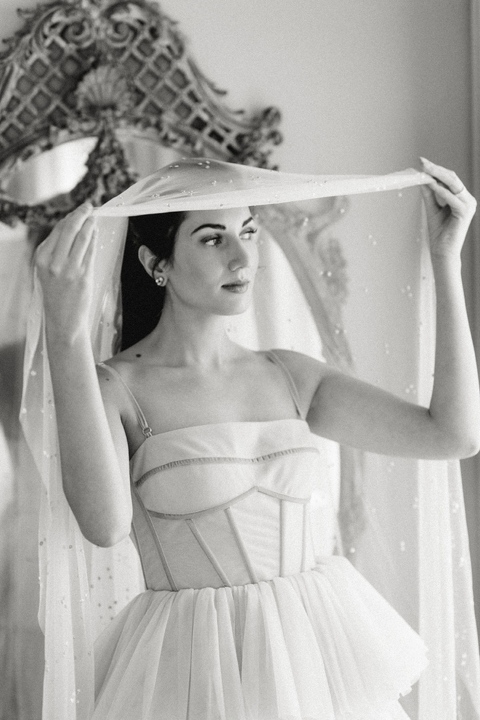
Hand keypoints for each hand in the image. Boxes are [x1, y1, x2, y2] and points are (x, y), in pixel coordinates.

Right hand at [34, 203, 96, 340]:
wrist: (63, 321)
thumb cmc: (57, 295)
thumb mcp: (47, 271)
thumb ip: (56, 251)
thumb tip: (72, 226)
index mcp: (41, 258)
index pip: (57, 230)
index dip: (70, 217)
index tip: (79, 210)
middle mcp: (53, 262)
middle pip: (69, 229)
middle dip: (81, 214)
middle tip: (89, 206)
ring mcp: (68, 269)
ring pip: (82, 238)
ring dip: (90, 225)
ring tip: (94, 218)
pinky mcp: (83, 276)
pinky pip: (90, 252)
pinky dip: (94, 239)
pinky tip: (96, 232)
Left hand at [419, 158, 476, 258]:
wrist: (442, 252)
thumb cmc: (439, 234)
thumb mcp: (432, 209)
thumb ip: (429, 194)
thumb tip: (423, 178)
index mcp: (461, 198)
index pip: (450, 179)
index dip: (436, 170)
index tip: (422, 162)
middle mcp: (467, 200)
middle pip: (452, 178)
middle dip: (436, 169)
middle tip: (422, 162)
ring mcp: (468, 205)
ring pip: (453, 184)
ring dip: (437, 176)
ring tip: (424, 170)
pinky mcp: (465, 212)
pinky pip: (451, 197)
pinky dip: (440, 190)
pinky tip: (430, 184)